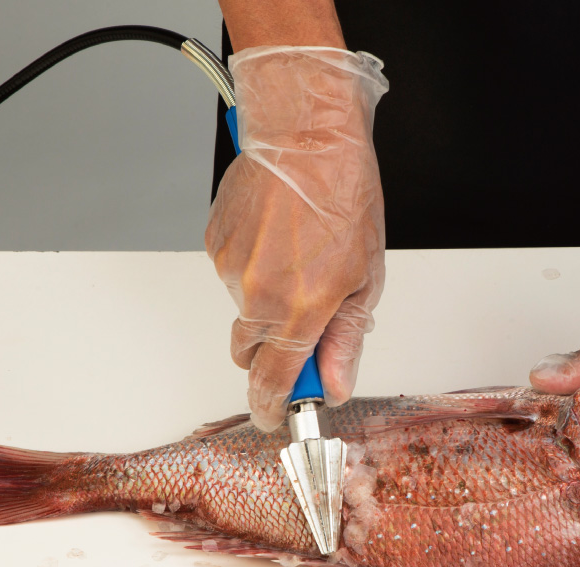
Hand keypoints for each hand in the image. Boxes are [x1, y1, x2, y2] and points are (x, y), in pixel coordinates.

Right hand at [205, 47, 388, 430]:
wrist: (307, 136)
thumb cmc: (343, 195)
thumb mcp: (364, 278)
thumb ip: (345, 340)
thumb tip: (334, 384)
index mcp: (298, 311)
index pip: (272, 382)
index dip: (272, 408)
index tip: (275, 417)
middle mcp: (256, 296)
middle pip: (250, 352)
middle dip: (274, 349)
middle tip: (306, 317)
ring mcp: (230, 270)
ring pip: (243, 309)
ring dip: (267, 299)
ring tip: (299, 253)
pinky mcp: (214, 244)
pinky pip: (232, 274)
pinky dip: (253, 266)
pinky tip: (278, 236)